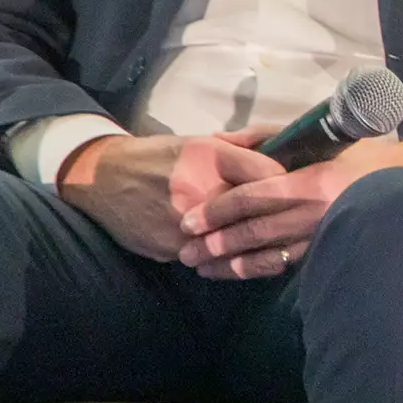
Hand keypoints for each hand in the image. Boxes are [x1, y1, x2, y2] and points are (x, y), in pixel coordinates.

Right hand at [58, 128, 285, 262]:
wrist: (103, 180)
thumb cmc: (159, 157)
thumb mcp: (199, 143)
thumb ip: (241, 147)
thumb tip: (282, 147)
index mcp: (208, 157)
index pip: (265, 173)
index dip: (287, 184)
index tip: (300, 191)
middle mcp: (198, 191)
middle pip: (255, 212)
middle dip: (278, 219)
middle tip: (298, 224)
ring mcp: (183, 225)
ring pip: (236, 243)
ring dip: (257, 247)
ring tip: (280, 248)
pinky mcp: (171, 250)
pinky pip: (210, 259)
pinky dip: (228, 259)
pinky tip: (242, 257)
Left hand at [178, 136, 402, 279]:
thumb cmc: (365, 160)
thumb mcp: (329, 142)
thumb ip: (283, 141)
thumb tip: (236, 140)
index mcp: (312, 182)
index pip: (254, 197)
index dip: (218, 209)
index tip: (190, 219)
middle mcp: (314, 214)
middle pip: (254, 231)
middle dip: (216, 243)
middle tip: (186, 251)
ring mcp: (321, 238)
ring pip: (265, 256)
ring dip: (229, 264)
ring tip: (200, 268)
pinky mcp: (326, 254)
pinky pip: (285, 265)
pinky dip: (255, 270)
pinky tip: (234, 273)